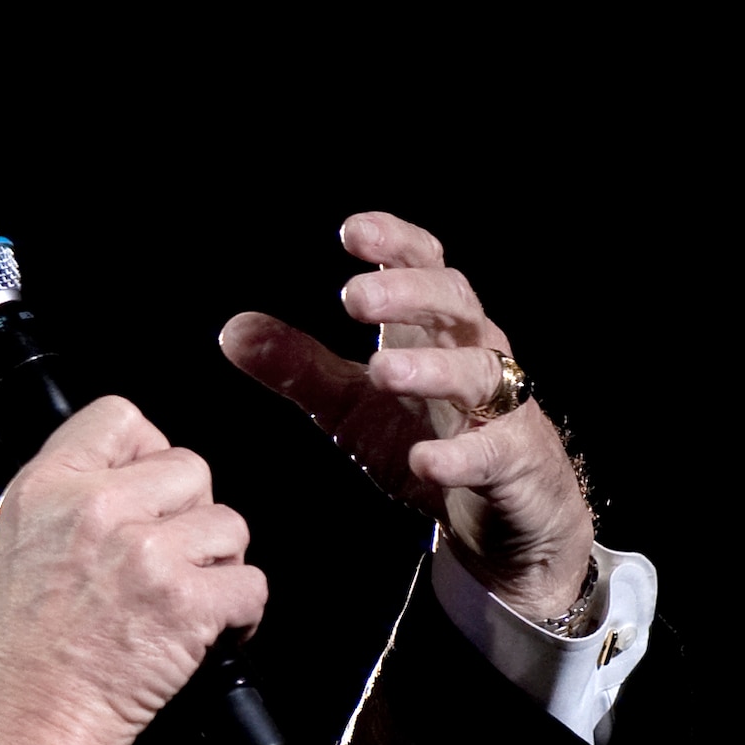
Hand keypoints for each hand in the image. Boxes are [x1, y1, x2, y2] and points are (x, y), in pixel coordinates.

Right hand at [0, 397, 267, 744]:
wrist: (23, 718)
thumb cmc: (15, 648)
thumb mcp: (16, 539)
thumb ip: (70, 495)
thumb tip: (134, 478)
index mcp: (49, 485)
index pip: (123, 417)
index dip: (148, 453)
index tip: (149, 492)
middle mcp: (98, 508)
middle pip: (191, 468)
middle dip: (189, 516)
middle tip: (166, 559)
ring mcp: (145, 554)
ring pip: (229, 526)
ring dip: (217, 565)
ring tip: (183, 597)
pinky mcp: (185, 604)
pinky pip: (250, 585)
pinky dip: (239, 615)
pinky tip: (206, 632)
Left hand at [219, 210, 592, 620]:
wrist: (501, 511)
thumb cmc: (425, 434)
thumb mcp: (350, 404)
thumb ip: (297, 368)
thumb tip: (231, 330)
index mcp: (430, 329)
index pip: (424, 266)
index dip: (394, 245)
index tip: (351, 232)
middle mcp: (473, 353)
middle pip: (454, 304)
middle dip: (408, 295)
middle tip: (353, 298)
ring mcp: (501, 406)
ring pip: (477, 372)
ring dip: (431, 369)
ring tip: (382, 370)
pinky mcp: (513, 462)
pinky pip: (491, 453)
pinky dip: (458, 456)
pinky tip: (425, 461)